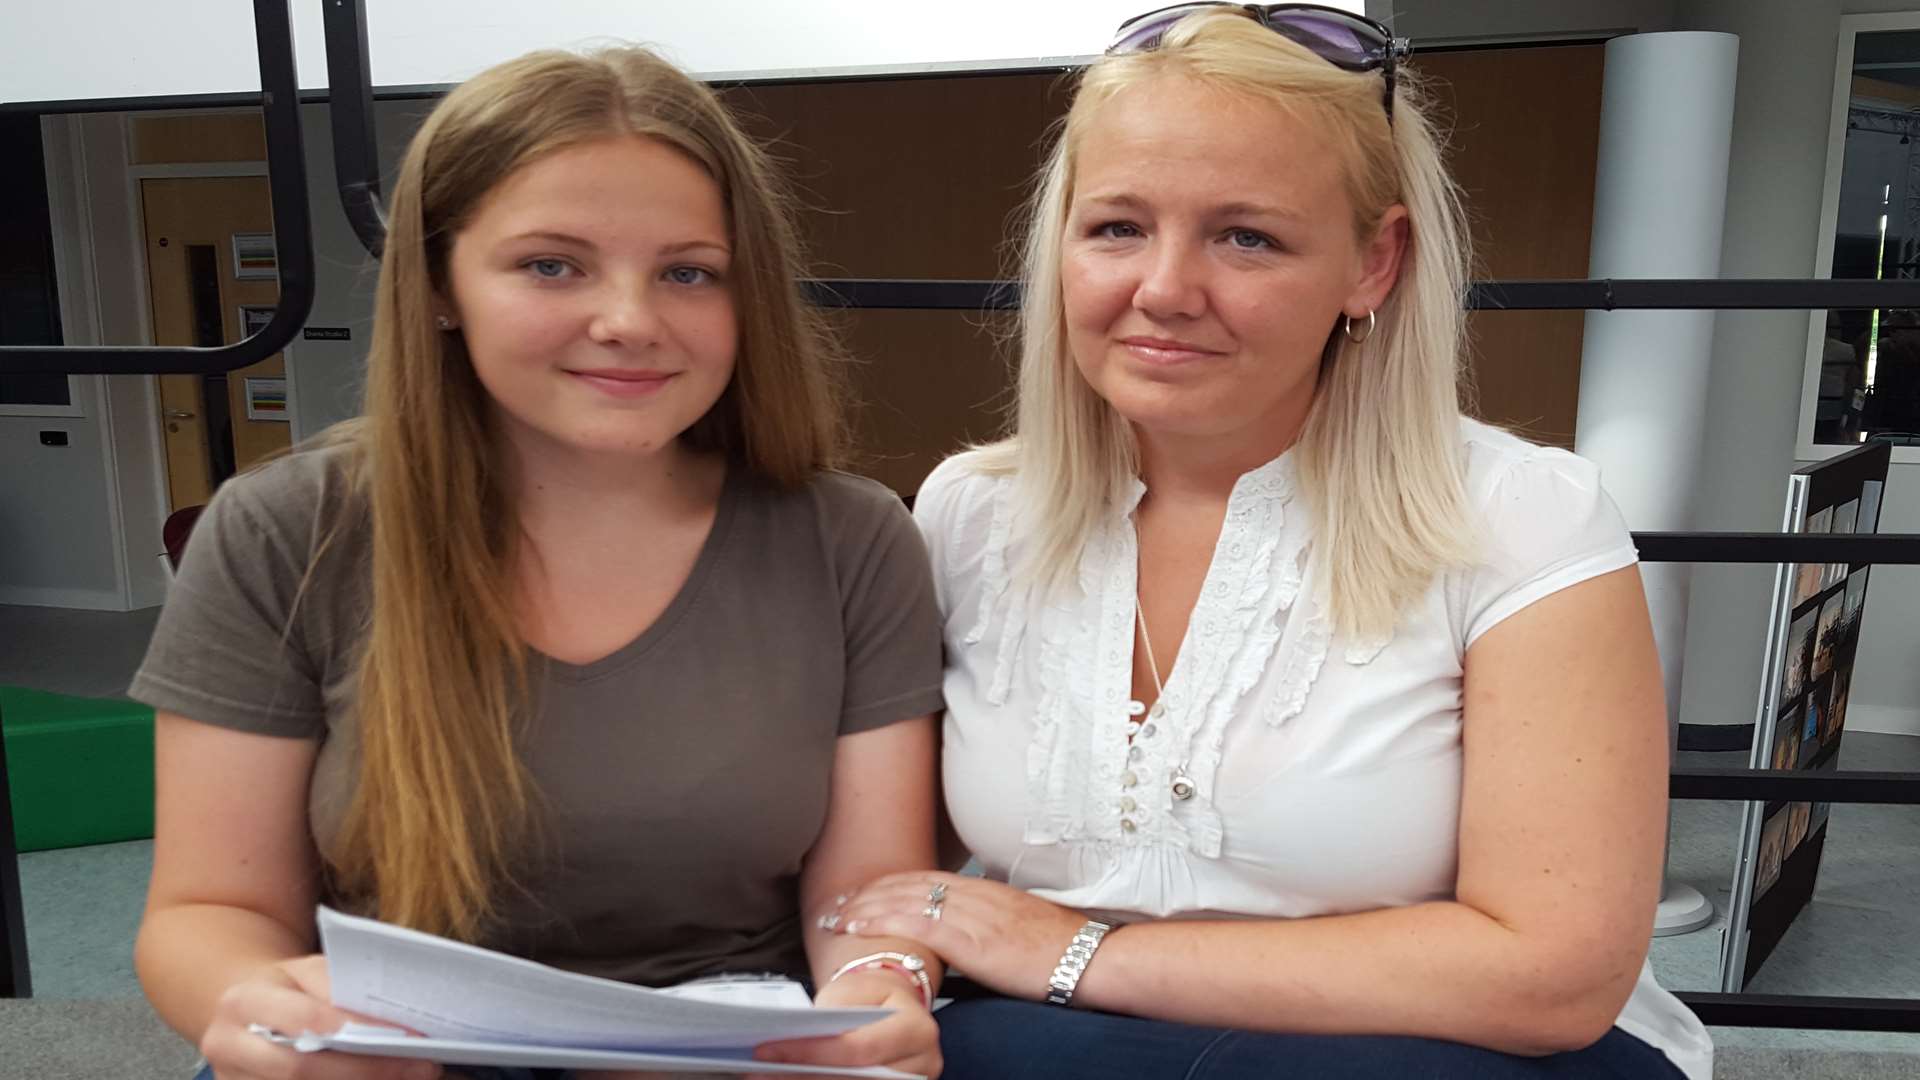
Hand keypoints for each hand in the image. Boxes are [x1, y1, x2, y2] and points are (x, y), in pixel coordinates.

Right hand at [198, 954, 438, 1079]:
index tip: (408, 1035)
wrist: (239, 1011)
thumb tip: (393, 1020)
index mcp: (243, 1002)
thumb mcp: (306, 970)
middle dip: (369, 1070)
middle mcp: (229, 1048)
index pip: (305, 1019)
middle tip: (424, 1067)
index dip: (357, 1029)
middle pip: (302, 1070)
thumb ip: (339, 989)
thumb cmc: (285, 986)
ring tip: (412, 1079)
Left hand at [750, 974, 939, 1078]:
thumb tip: (794, 1041)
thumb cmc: (874, 995)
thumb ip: (831, 1015)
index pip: (857, 1049)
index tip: (767, 1051)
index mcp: (915, 1028)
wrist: (897, 1005)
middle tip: (761, 1074)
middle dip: (804, 1078)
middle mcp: (922, 1064)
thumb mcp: (854, 989)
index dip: (810, 1054)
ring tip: (772, 1078)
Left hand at [829, 872, 1086, 1002]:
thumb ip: (988, 928)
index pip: (925, 878)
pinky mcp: (972, 939)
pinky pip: (915, 923)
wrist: (1090, 959)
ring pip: (904, 898)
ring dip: (863, 906)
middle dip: (867, 892)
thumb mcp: (1019, 930)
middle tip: (835, 902)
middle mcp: (976, 894)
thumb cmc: (1061, 952)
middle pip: (908, 882)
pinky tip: (856, 926)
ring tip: (834, 915)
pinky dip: (880, 921)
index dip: (888, 884)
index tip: (862, 893)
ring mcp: (973, 914)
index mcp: (987, 891)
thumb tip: (965, 943)